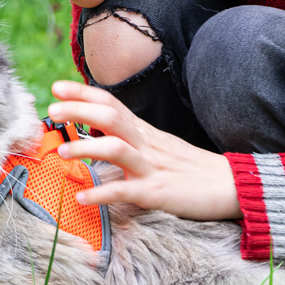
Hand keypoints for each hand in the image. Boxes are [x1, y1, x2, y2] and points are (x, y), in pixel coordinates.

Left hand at [47, 80, 241, 220]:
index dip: (83, 93)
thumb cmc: (190, 168)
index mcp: (145, 131)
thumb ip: (131, 137)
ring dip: (86, 148)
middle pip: (111, 117)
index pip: (111, 103)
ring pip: (116, 149)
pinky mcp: (158, 192)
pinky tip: (82, 198)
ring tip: (61, 151)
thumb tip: (99, 131)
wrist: (231, 186)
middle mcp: (147, 143)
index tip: (57, 86)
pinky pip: (126, 191)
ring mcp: (152, 167)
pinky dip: (102, 194)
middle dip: (79, 110)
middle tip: (53, 109)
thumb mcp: (159, 146)